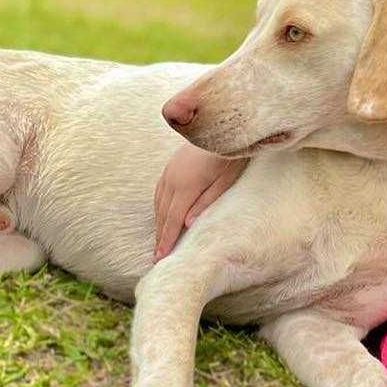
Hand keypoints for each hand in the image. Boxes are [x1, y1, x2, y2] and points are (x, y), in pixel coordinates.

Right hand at [153, 142, 246, 260]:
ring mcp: (169, 172)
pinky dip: (159, 207)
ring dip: (158, 223)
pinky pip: (159, 191)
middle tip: (157, 257)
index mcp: (187, 185)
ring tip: (159, 241)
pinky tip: (162, 216)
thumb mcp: (225, 181)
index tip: (160, 258)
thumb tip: (187, 224)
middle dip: (160, 236)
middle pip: (163, 214)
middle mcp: (173, 179)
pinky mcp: (170, 166)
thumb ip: (206, 202)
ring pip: (159, 203)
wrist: (221, 128)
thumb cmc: (229, 157)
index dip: (167, 240)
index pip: (173, 220)